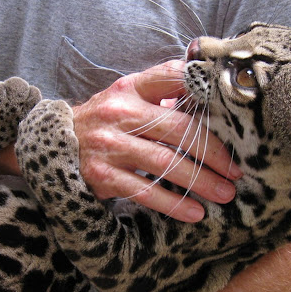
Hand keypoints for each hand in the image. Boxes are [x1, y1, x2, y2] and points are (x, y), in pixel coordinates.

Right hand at [73, 60, 241, 221]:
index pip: (173, 78)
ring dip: (200, 181)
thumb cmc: (104, 122)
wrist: (53, 146)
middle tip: (236, 171)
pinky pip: (145, 191)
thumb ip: (161, 95)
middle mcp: (119, 112)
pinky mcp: (102, 175)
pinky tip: (194, 213)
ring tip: (224, 195)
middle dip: (213, 152)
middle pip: (178, 129)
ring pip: (165, 163)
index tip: (235, 118)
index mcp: (130, 88)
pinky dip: (172, 204)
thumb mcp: (126, 98)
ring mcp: (109, 144)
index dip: (206, 92)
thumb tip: (208, 102)